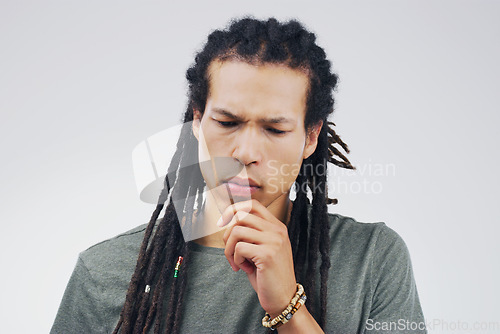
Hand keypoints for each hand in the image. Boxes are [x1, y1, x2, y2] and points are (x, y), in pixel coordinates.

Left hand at [219, 199, 296, 316]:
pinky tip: (244, 269)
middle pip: (241, 216)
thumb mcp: (262, 248)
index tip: (222, 223)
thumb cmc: (268, 274)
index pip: (253, 204)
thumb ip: (251, 234)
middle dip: (227, 234)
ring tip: (236, 262)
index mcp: (277, 227)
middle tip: (229, 250)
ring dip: (229, 249)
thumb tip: (227, 222)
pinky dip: (235, 259)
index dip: (233, 209)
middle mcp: (277, 231)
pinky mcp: (267, 254)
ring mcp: (274, 241)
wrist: (283, 298)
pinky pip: (239, 248)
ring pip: (237, 231)